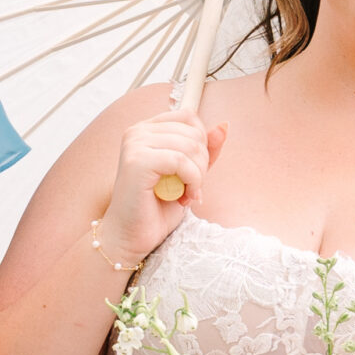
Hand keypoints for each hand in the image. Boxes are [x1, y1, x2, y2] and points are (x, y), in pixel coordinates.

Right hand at [95, 109, 225, 266]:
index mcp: (146, 130)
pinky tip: (183, 199)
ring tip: (186, 195)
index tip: (194, 171)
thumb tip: (224, 125)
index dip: (202, 143)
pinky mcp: (137, 161)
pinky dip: (192, 182)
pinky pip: (181, 161)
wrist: (130, 237)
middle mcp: (137, 132)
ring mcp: (134, 144)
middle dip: (202, 164)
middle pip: (193, 132)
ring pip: (190, 147)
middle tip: (191, 188)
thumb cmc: (156, 208)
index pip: (189, 117)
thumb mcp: (189, 174)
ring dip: (198, 176)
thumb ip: (205, 150)